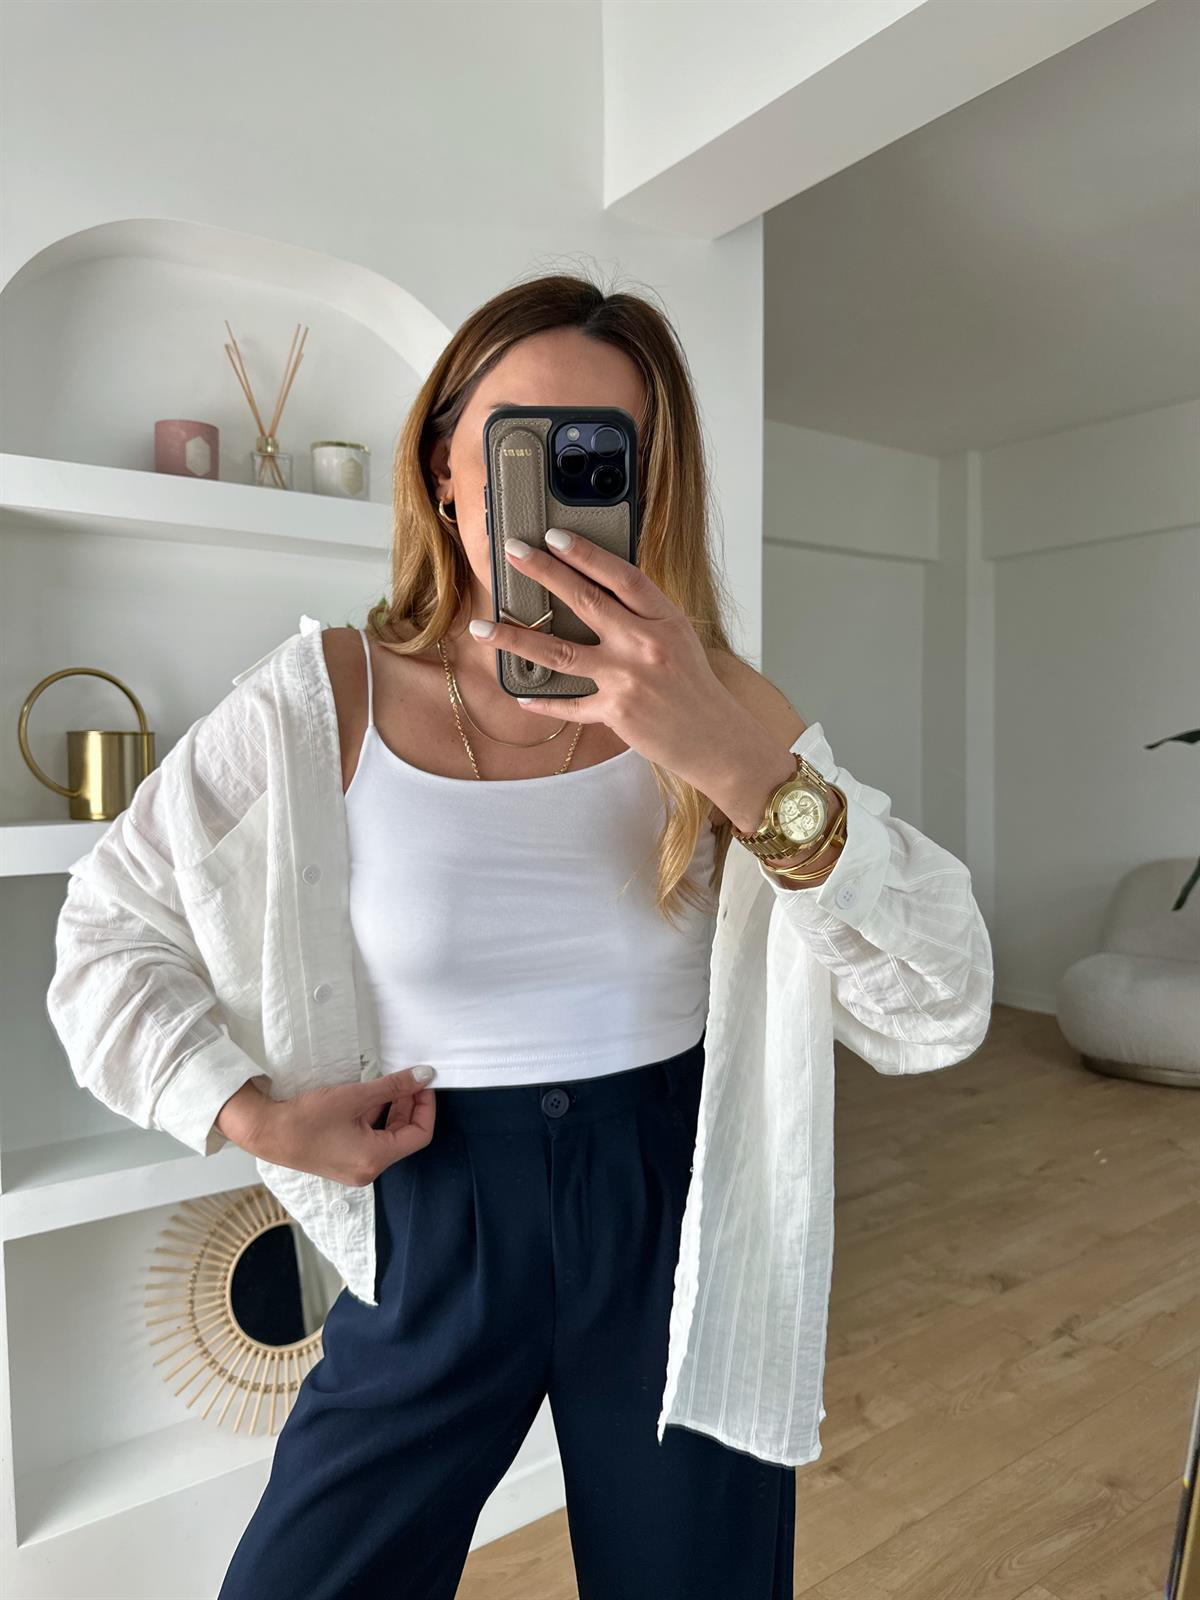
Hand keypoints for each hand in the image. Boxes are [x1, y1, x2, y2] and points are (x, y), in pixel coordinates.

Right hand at [245, 1067, 436, 1185]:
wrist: (266, 1132)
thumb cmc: (306, 1118)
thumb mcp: (354, 1096)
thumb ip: (393, 1086)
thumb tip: (424, 1076)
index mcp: (375, 1159)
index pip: (419, 1135)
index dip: (426, 1107)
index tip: (422, 1084)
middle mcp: (368, 1170)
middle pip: (404, 1137)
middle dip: (409, 1106)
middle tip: (407, 1080)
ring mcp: (355, 1168)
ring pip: (387, 1137)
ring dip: (391, 1110)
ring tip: (388, 1084)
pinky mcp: (343, 1161)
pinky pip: (370, 1140)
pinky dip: (374, 1119)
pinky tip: (368, 1098)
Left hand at [470, 529, 748, 792]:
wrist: (718, 741)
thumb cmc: (695, 689)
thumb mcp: (679, 640)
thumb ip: (642, 617)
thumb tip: (595, 592)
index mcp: (665, 620)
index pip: (622, 576)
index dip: (587, 553)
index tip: (555, 536)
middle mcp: (646, 645)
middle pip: (585, 602)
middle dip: (543, 574)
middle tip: (512, 554)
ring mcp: (629, 679)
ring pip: (560, 652)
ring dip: (516, 638)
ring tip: (483, 628)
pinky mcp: (617, 712)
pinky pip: (570, 704)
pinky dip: (544, 700)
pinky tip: (522, 693)